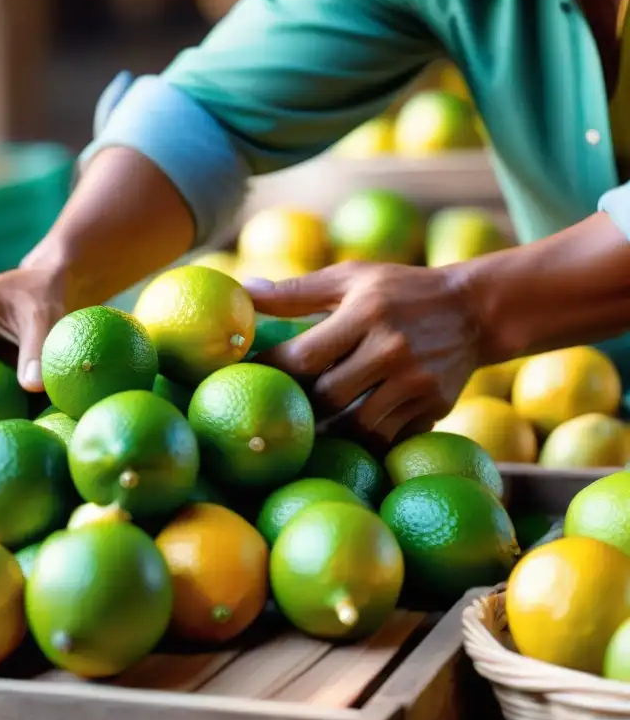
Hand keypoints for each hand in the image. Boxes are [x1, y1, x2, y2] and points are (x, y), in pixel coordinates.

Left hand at [242, 261, 483, 448]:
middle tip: (275, 409)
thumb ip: (296, 291)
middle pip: (327, 397)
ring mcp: (416, 382)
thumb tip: (244, 291)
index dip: (272, 370)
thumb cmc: (400, 290)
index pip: (304, 356)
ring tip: (304, 430)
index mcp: (365, 313)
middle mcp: (391, 348)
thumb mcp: (351, 278)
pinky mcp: (434, 407)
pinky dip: (363, 441)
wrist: (475, 310)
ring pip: (357, 427)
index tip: (246, 376)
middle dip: (298, 406)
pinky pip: (388, 437)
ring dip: (328, 432)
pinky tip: (343, 438)